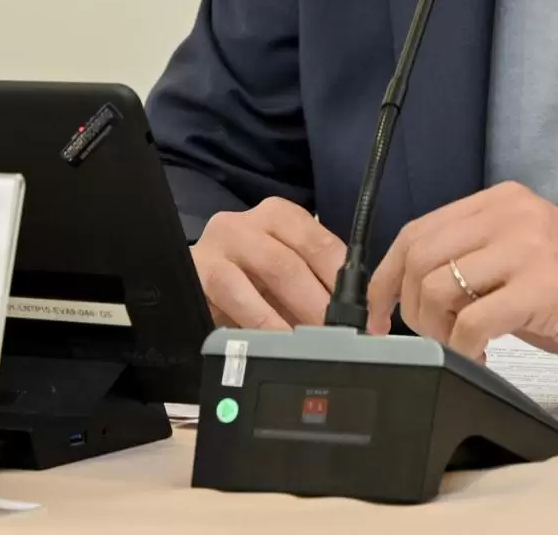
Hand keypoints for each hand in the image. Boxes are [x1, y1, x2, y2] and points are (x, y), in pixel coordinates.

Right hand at [191, 197, 346, 329]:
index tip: (363, 314)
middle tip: (340, 336)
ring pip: (268, 272)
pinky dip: (260, 321)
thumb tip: (359, 319)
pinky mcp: (199, 270)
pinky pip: (235, 295)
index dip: (344, 280)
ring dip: (295, 311)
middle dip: (321, 302)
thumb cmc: (248, 280)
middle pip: (293, 260)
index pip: (320, 241)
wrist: (194, 281)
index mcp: (278, 216)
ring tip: (313, 342)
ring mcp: (220, 243)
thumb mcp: (283, 277)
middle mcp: (248, 222)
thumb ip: (315, 286)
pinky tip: (274, 342)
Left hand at [367, 182, 557, 375]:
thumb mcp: (525, 256)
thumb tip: (414, 286)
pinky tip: (480, 358)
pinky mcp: (546, 288)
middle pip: (421, 256)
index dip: (386, 276)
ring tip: (460, 346)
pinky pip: (476, 321)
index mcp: (503, 201)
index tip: (376, 313)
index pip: (418, 230)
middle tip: (427, 338)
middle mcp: (514, 214)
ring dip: (437, 330)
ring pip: (441, 287)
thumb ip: (476, 257)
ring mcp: (530, 248)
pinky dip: (465, 348)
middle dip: (409, 308)